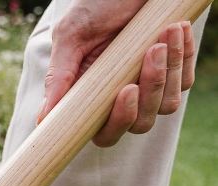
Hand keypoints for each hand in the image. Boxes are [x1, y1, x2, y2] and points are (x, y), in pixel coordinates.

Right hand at [36, 1, 196, 146]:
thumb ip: (59, 76)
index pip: (105, 134)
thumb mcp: (72, 36)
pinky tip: (175, 30)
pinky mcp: (170, 72)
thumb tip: (42, 119)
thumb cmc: (96, 5)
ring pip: (165, 106)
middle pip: (139, 124)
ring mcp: (147, 88)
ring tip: (164, 35)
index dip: (117, 124)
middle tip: (151, 53)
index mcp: (91, 100)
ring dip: (168, 71)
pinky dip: (182, 58)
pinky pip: (183, 82)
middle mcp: (119, 100)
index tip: (126, 91)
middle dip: (150, 93)